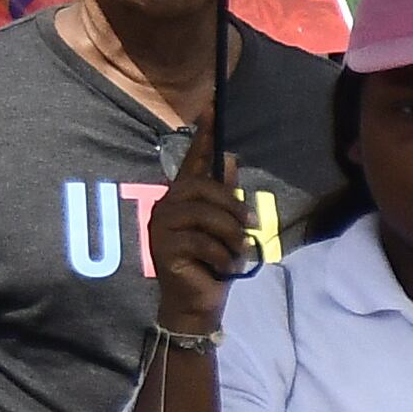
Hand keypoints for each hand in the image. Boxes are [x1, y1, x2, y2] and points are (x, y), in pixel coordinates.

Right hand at [142, 123, 247, 349]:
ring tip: (237, 252)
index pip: (193, 162)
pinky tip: (223, 266)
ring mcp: (164, 228)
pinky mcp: (165, 248)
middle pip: (204, 189)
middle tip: (248, 227)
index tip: (211, 109)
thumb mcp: (226, 228)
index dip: (202, 137)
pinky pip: (204, 242)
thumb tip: (232, 161)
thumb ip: (226, 198)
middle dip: (232, 207)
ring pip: (207, 216)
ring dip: (231, 236)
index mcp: (183, 199)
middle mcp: (168, 208)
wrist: (196, 302)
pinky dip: (224, 256)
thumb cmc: (212, 264)